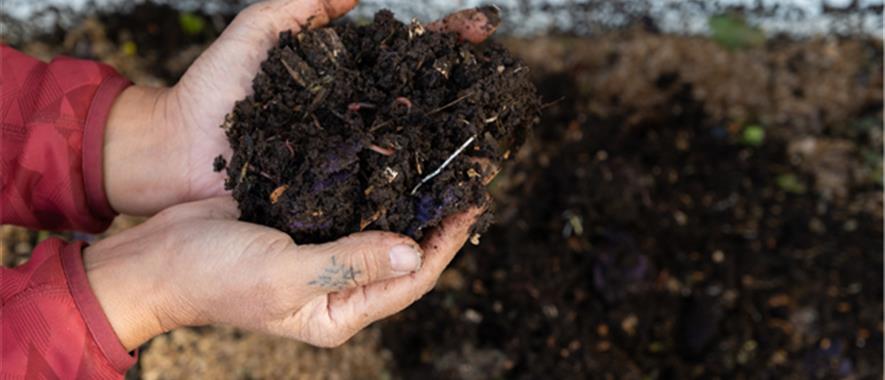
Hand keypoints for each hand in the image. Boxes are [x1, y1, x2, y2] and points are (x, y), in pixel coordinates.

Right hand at [83, 197, 482, 349]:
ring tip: (440, 166)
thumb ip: (349, 263)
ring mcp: (324, 255)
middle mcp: (339, 288)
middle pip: (402, 254)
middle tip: (466, 180)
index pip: (410, 281)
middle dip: (435, 222)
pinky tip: (390, 159)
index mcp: (339, 312)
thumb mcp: (287, 275)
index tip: (472, 206)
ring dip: (408, 200)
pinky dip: (373, 185)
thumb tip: (414, 251)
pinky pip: (351, 205)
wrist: (157, 258)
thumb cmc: (215, 278)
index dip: (445, 245)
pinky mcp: (307, 225)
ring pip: (381, 227)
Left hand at [102, 1, 500, 215]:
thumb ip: (302, 6)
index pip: (405, 51)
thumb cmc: (211, 91)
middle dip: (462, 86)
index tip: (481, 27)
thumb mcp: (258, 34)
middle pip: (418, 97)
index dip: (445, 39)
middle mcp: (352, 114)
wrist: (172, 154)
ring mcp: (344, 155)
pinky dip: (413, 186)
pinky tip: (444, 183)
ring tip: (489, 134)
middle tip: (500, 85)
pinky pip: (378, 188)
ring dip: (449, 140)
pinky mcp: (332, 192)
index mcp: (341, 75)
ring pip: (407, 146)